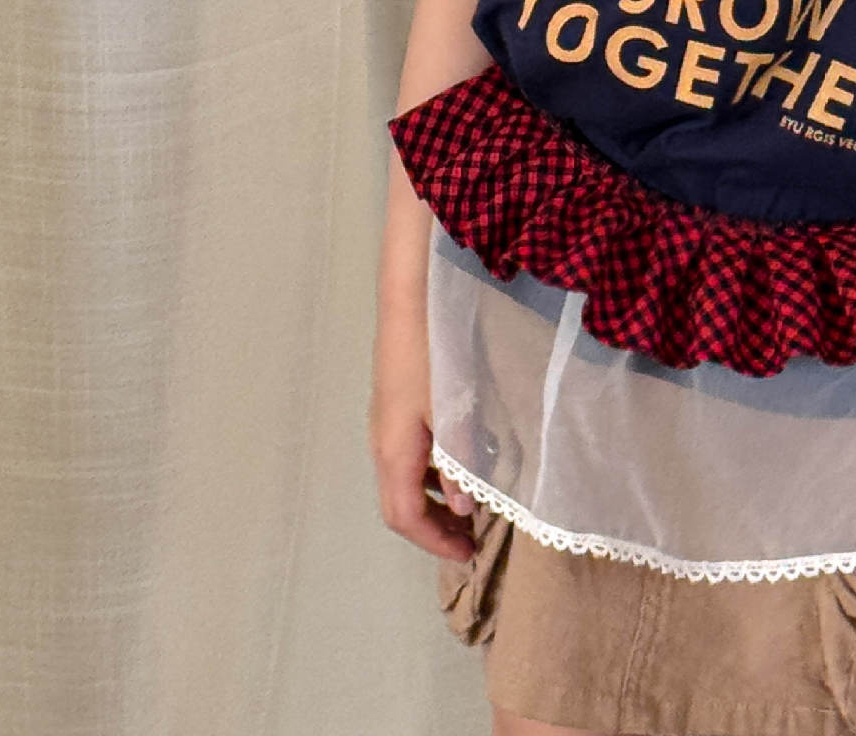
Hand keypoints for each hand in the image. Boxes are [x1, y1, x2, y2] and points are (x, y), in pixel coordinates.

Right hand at [369, 296, 477, 562]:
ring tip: (472, 505)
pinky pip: (411, 453)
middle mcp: (382, 443)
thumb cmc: (433, 354)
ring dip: (435, 499)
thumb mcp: (454, 410)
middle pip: (401, 503)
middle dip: (434, 527)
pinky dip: (435, 470)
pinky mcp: (396, 404)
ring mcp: (386, 423)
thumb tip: (465, 510)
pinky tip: (464, 458)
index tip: (468, 556)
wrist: (409, 300)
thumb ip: (462, 463)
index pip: (405, 517)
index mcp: (394, 452)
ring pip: (406, 478)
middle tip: (471, 539)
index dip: (434, 542)